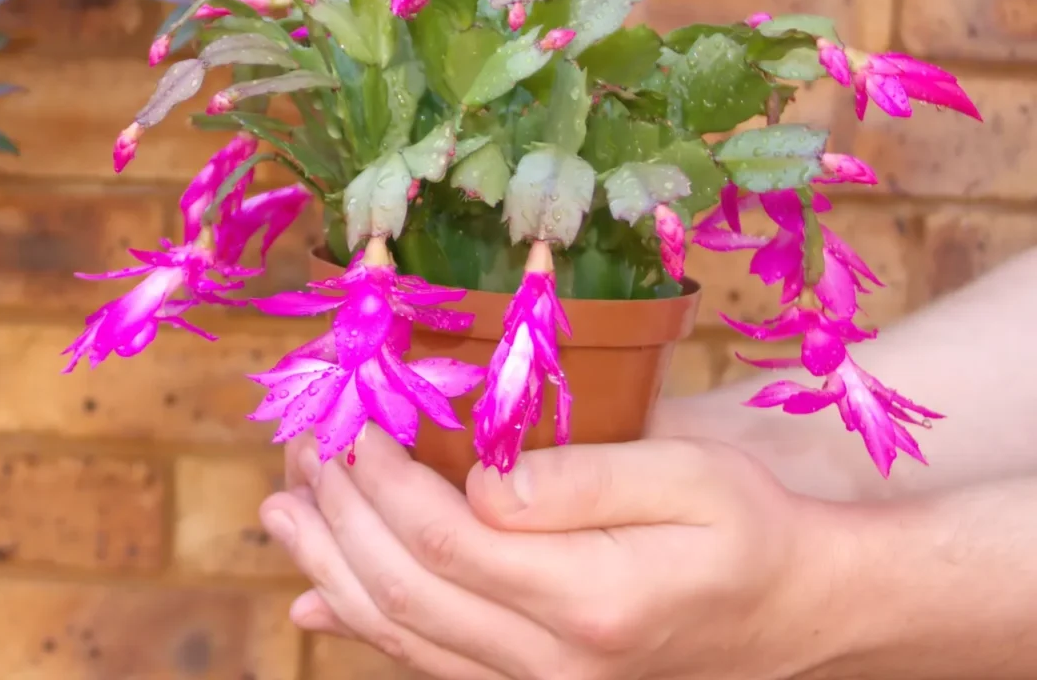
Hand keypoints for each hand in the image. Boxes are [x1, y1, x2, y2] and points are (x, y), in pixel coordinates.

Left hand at [259, 425, 850, 679]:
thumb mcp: (691, 477)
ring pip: (403, 636)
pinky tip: (319, 598)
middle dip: (339, 515)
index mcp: (590, 600)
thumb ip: (581, 478)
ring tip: (280, 512)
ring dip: (331, 569)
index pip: (445, 540)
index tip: (349, 421)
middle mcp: (553, 663)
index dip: (380, 480)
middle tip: (299, 449)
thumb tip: (479, 477)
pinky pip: (429, 665)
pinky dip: (364, 626)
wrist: (796, 612)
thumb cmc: (750, 529)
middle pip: (405, 591)